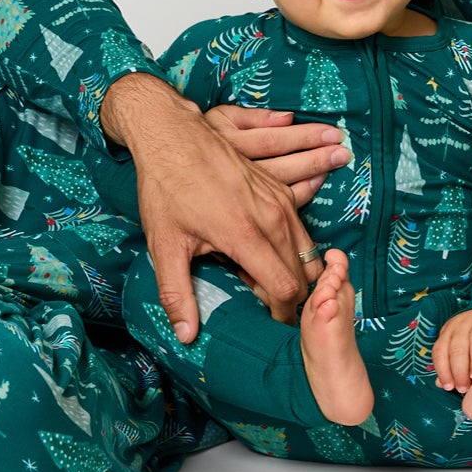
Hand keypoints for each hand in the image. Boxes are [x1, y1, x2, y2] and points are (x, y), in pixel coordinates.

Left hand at [101, 75, 324, 342]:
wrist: (174, 135)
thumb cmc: (166, 188)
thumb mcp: (165, 244)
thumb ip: (177, 294)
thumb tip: (187, 337)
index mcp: (245, 233)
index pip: (285, 289)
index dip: (281, 315)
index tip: (267, 324)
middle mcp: (271, 216)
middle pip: (303, 273)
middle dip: (290, 298)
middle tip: (263, 307)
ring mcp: (278, 199)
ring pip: (307, 250)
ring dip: (294, 272)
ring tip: (262, 282)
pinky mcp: (278, 188)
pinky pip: (300, 227)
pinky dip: (293, 249)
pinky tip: (265, 255)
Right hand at [205, 104, 349, 207]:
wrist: (165, 156)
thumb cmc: (198, 137)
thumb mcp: (221, 117)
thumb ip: (253, 118)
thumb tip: (287, 117)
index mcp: (231, 144)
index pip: (276, 142)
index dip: (307, 138)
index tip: (333, 134)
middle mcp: (235, 172)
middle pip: (283, 165)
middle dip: (316, 157)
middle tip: (343, 151)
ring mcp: (236, 196)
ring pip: (280, 187)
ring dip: (310, 173)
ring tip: (334, 163)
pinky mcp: (235, 211)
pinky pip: (271, 206)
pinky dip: (296, 196)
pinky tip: (314, 185)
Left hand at [432, 307, 471, 394]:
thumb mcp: (458, 351)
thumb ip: (450, 368)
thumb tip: (441, 384)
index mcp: (448, 332)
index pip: (440, 351)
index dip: (443, 370)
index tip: (449, 387)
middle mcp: (462, 324)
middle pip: (458, 348)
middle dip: (459, 370)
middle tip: (464, 387)